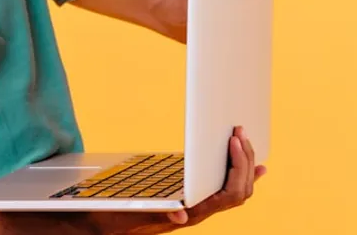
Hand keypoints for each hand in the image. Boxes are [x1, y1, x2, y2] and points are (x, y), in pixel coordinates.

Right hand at [93, 127, 265, 233]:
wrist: (105, 227)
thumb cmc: (116, 219)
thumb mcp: (131, 214)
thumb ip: (157, 213)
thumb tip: (182, 215)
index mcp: (190, 216)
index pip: (228, 195)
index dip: (237, 168)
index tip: (234, 142)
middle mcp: (199, 213)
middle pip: (239, 192)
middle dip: (244, 161)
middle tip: (240, 132)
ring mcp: (199, 208)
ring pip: (236, 192)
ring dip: (244, 166)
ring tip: (246, 141)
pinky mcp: (193, 202)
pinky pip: (226, 191)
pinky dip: (240, 176)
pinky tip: (251, 167)